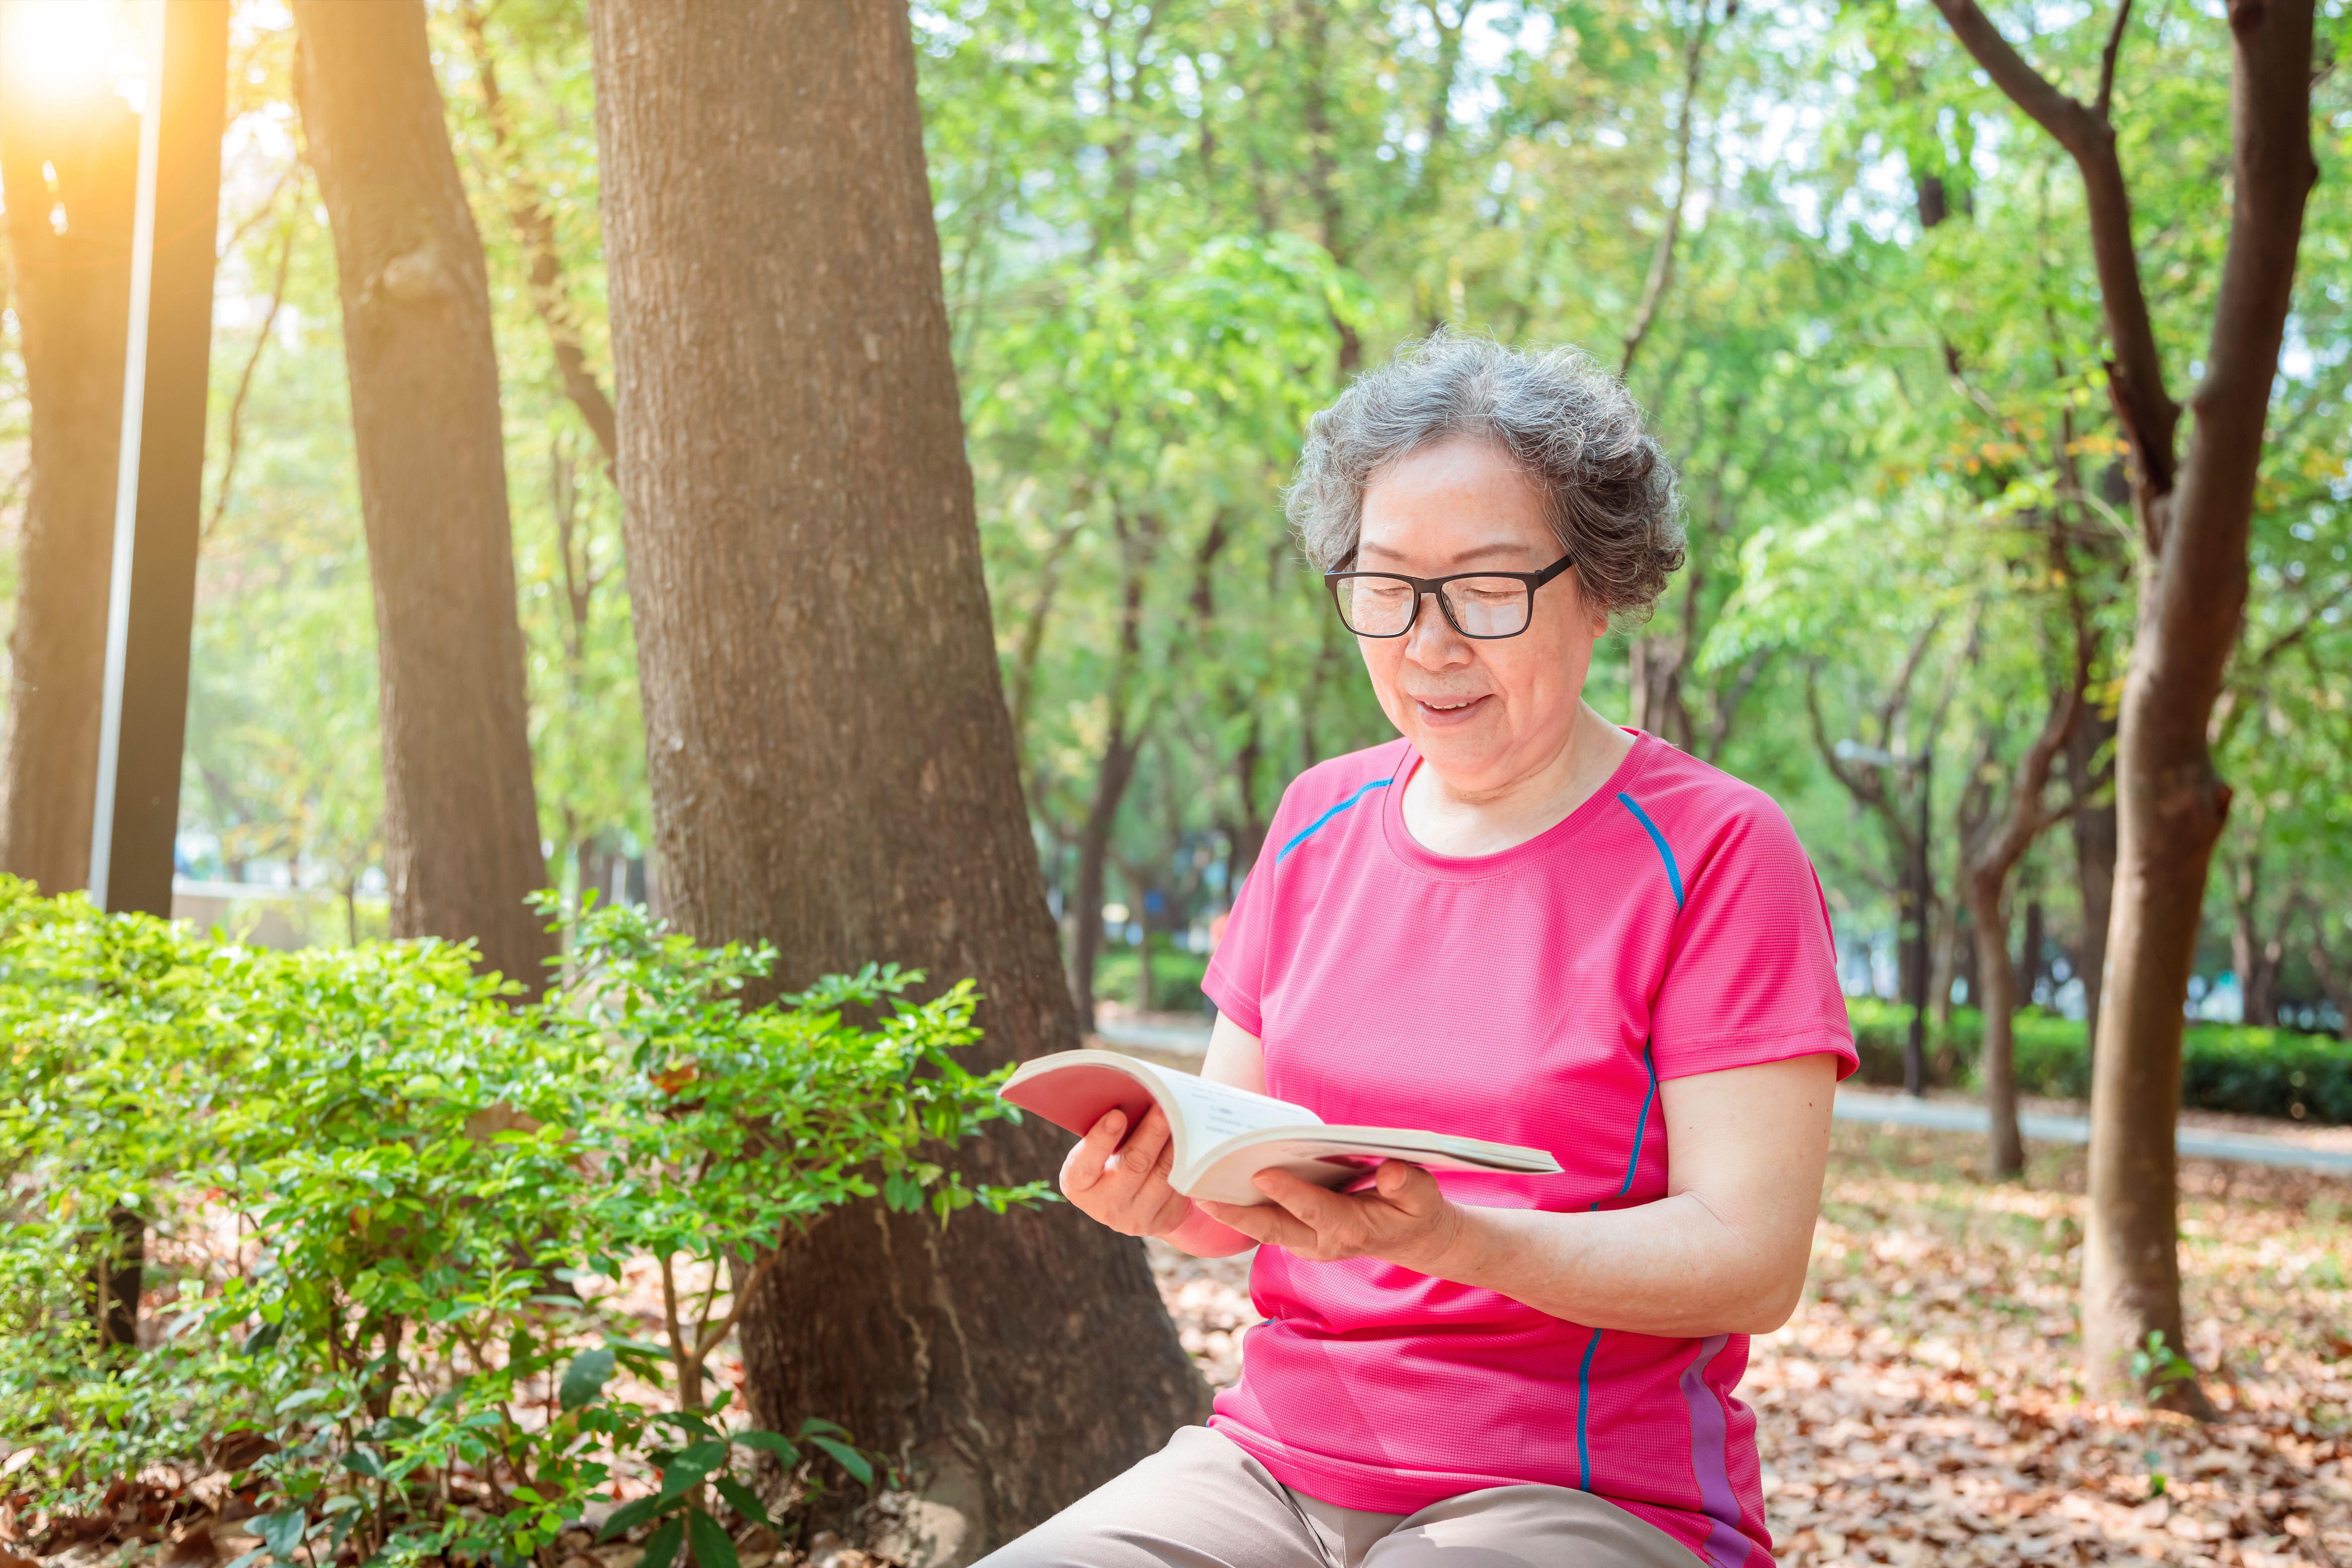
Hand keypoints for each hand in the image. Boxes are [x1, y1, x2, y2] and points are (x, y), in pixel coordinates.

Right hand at [1058, 1105, 1192, 1239]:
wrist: (1132, 1198)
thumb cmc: (1112, 1157)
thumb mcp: (1100, 1149)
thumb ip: (1108, 1130)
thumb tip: (1134, 1095)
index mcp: (1078, 1185)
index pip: (1084, 1165)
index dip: (1101, 1140)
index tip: (1117, 1114)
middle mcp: (1104, 1207)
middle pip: (1132, 1166)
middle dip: (1151, 1133)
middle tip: (1164, 1106)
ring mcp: (1134, 1219)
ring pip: (1162, 1176)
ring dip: (1176, 1145)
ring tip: (1185, 1118)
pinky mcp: (1162, 1221)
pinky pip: (1180, 1187)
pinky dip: (1188, 1163)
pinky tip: (1194, 1143)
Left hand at [1199, 1160, 1471, 1273]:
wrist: (1412, 1238)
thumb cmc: (1416, 1210)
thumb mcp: (1423, 1196)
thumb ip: (1408, 1184)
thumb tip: (1390, 1169)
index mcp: (1352, 1230)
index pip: (1315, 1209)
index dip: (1289, 1192)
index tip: (1261, 1172)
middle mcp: (1322, 1243)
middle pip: (1273, 1228)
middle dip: (1237, 1214)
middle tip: (1202, 1195)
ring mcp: (1307, 1244)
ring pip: (1262, 1228)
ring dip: (1230, 1213)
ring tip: (1196, 1189)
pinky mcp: (1299, 1237)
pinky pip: (1265, 1223)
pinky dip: (1241, 1209)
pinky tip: (1218, 1187)